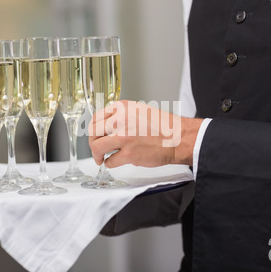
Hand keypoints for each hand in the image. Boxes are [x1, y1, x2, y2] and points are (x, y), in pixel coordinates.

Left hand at [88, 100, 202, 167]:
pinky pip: (110, 161)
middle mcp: (120, 120)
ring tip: (101, 158)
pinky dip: (110, 163)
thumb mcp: (139, 111)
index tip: (95, 136)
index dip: (93, 130)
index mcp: (122, 108)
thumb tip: (105, 125)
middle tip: (96, 149)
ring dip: (97, 155)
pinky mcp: (128, 154)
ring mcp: (123, 137)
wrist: (178, 138)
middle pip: (93, 132)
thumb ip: (121, 116)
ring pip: (97, 147)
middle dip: (92, 143)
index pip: (96, 118)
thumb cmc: (163, 126)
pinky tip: (116, 161)